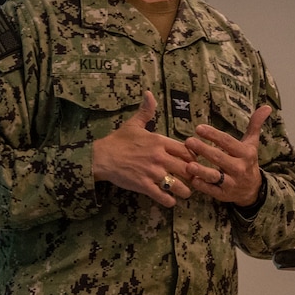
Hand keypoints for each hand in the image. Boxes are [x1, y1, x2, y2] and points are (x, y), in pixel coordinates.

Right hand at [91, 91, 194, 206]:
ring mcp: (152, 173)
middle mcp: (159, 158)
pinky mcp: (144, 186)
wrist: (100, 157)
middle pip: (188, 170)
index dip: (194, 158)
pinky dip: (169, 201)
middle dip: (193, 176)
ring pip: (179, 186)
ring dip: (184, 191)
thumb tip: (149, 93)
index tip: (192, 162)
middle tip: (193, 180)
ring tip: (183, 192)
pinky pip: (164, 197)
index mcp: (159, 142)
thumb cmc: (117, 141)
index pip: (187, 151)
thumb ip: (146, 111)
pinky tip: (169, 199)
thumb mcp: (133, 124)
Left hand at [183, 105, 270, 205]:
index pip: (228, 142)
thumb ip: (255, 125)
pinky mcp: (224, 194)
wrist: (253, 189)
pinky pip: (211, 190)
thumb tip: (266, 106)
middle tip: (188, 141)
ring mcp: (231, 182)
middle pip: (220, 158)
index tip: (199, 128)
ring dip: (202, 171)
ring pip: (215, 176)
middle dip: (204, 149)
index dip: (214, 135)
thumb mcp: (251, 144)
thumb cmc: (246, 161)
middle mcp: (239, 168)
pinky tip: (191, 179)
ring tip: (188, 164)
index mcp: (245, 154)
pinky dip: (202, 186)